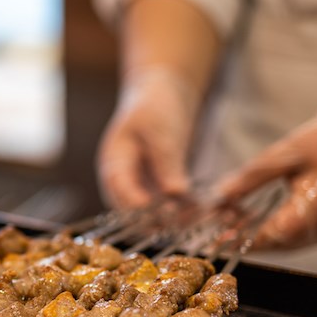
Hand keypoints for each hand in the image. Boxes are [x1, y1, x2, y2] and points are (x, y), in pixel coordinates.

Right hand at [97, 67, 197, 207]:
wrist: (163, 94)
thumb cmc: (156, 105)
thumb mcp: (161, 130)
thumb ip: (167, 161)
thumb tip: (175, 193)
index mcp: (113, 161)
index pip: (119, 188)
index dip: (136, 203)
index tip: (161, 212)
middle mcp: (123, 180)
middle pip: (130, 210)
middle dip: (154, 219)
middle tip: (183, 222)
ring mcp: (139, 186)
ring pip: (150, 214)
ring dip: (171, 220)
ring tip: (196, 219)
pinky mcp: (158, 189)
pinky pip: (168, 207)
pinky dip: (182, 212)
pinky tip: (202, 212)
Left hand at [216, 94, 316, 248]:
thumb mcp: (290, 151)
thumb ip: (254, 176)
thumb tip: (221, 194)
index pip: (274, 235)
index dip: (243, 239)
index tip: (217, 237)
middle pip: (278, 244)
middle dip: (245, 239)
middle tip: (215, 231)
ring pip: (285, 243)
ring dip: (255, 236)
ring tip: (227, 222)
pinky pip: (295, 235)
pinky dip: (271, 230)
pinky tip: (249, 219)